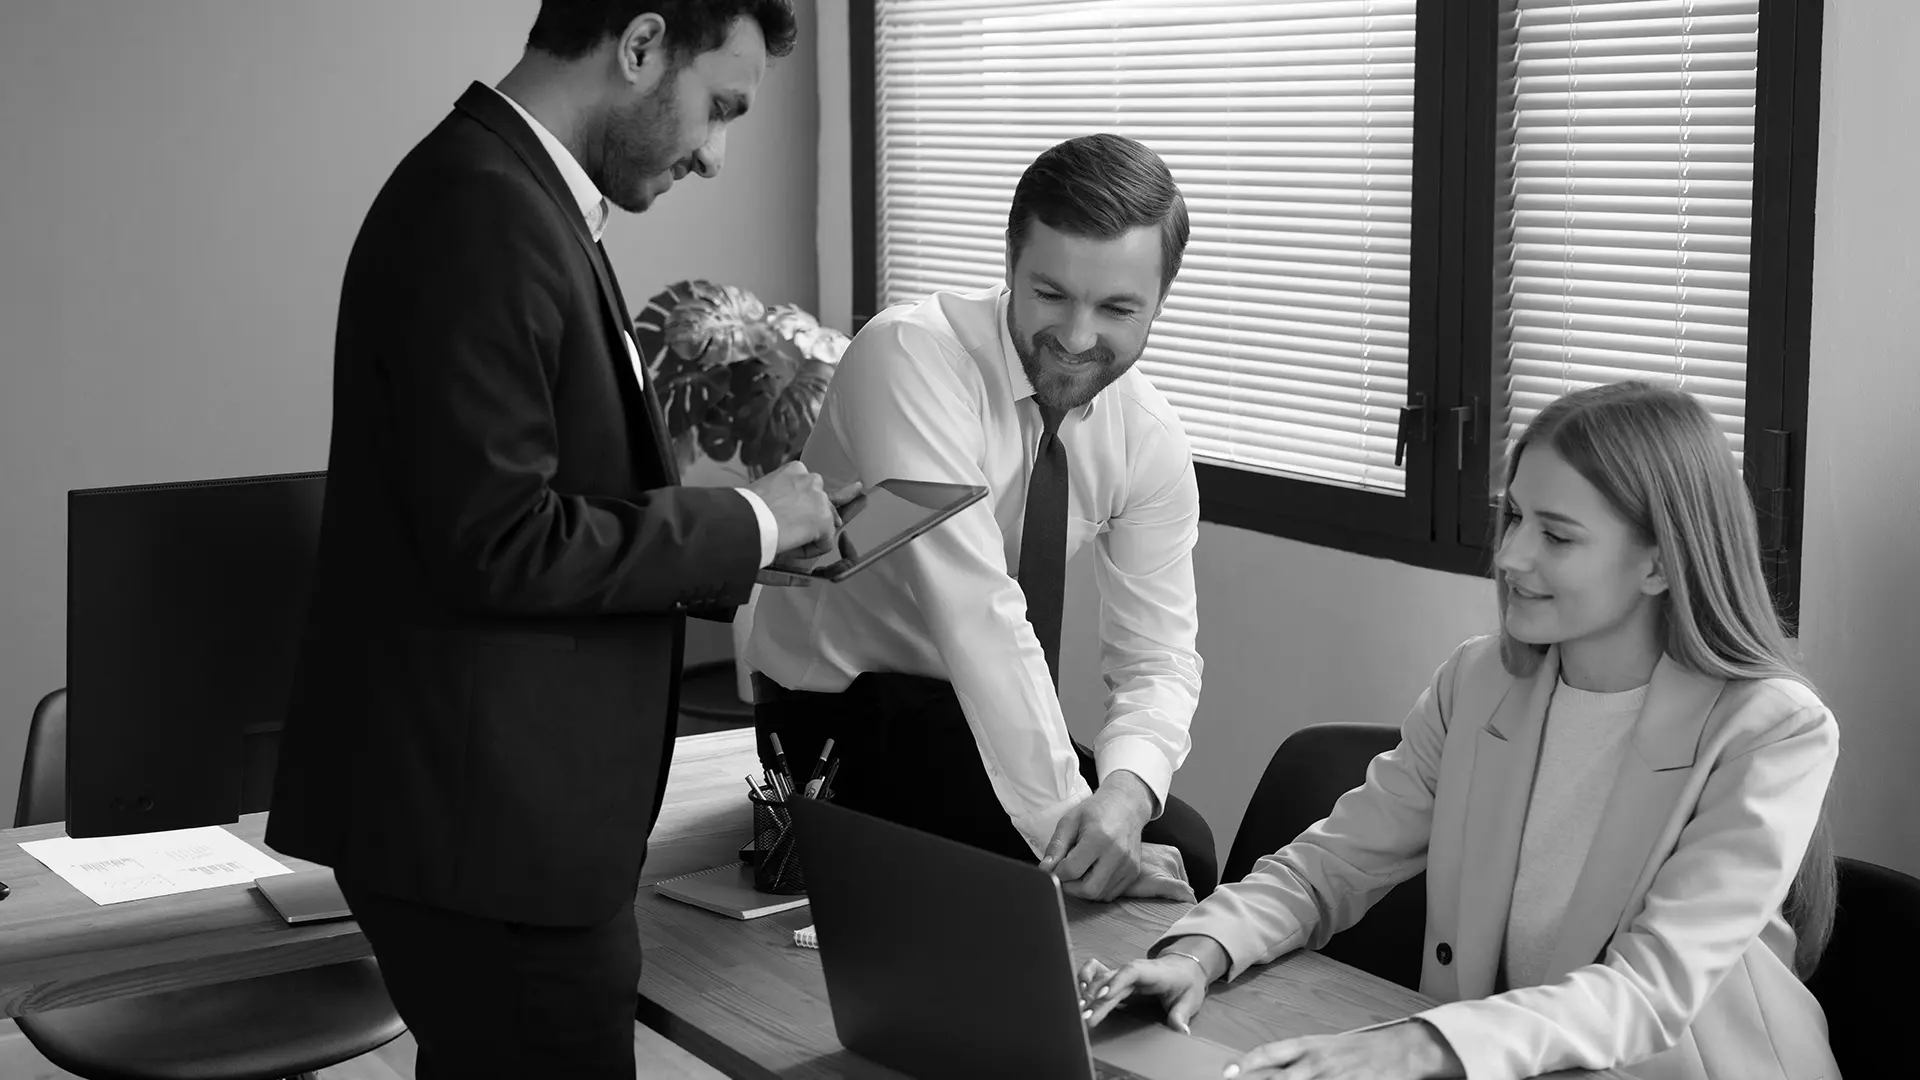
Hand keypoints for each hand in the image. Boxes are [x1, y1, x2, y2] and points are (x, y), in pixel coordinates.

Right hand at [747, 464, 842, 556]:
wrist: (746, 519)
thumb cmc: (746, 507)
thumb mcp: (764, 488)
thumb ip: (781, 492)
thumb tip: (784, 508)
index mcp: (796, 469)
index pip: (808, 489)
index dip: (799, 507)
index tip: (788, 517)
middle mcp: (812, 480)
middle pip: (820, 505)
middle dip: (809, 519)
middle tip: (790, 530)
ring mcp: (820, 501)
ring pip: (824, 524)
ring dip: (809, 534)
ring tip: (788, 541)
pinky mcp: (824, 522)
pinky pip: (824, 543)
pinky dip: (810, 551)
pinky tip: (791, 550)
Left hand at [1039, 771, 1153, 900]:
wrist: (1126, 805)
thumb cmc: (1096, 811)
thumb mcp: (1070, 821)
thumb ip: (1056, 846)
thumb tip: (1045, 869)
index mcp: (1099, 838)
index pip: (1072, 871)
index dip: (1058, 873)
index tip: (1056, 866)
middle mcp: (1117, 854)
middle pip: (1088, 890)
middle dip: (1071, 887)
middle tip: (1066, 874)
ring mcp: (1128, 865)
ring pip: (1100, 895)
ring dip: (1084, 889)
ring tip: (1082, 870)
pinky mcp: (1134, 871)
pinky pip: (1111, 893)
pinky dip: (1098, 889)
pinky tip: (1094, 872)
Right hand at [1075, 953, 1211, 1034]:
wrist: (1183, 968)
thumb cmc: (1185, 982)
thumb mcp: (1190, 999)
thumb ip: (1181, 1015)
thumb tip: (1180, 1030)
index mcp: (1151, 972)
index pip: (1131, 972)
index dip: (1116, 982)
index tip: (1103, 996)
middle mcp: (1132, 971)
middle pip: (1110, 981)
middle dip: (1096, 999)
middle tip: (1086, 1017)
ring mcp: (1122, 973)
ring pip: (1100, 979)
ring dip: (1087, 992)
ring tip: (1079, 1009)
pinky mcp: (1117, 978)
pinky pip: (1096, 972)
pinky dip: (1085, 978)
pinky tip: (1078, 993)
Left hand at [1221, 1022, 1463, 1079]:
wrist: (1400, 1050)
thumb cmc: (1360, 1049)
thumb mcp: (1326, 1047)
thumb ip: (1297, 1059)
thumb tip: (1269, 1070)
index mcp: (1309, 1046)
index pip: (1271, 1053)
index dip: (1247, 1063)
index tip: (1227, 1072)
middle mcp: (1317, 1062)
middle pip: (1278, 1077)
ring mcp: (1333, 1078)